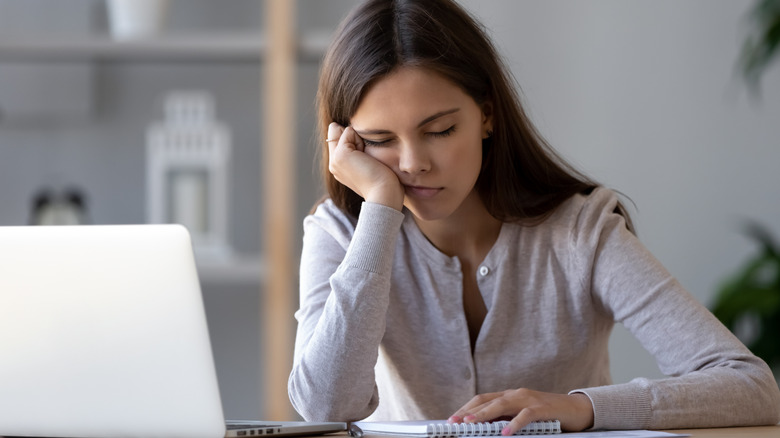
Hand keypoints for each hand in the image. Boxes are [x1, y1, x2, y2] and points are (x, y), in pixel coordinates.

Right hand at [327, 122, 403, 210]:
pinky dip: (360, 140)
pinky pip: (348, 131)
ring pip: (343, 131)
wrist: (384, 195)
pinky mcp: (340, 154)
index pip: (338, 139)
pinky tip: (366, 158)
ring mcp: (334, 159)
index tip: (366, 160)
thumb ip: (359, 150)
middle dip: (354, 138)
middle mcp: (334, 163)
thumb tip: (352, 130)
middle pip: (337, 132)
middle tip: (367, 160)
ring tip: (367, 160)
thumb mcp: (369, 163)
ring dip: (358, 139)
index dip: (354, 140)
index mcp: (340, 167)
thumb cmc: (384, 182)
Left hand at [448, 389, 593, 433]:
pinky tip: (505, 433)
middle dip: (469, 411)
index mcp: (510, 396)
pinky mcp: (542, 408)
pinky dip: (514, 423)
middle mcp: (516, 394)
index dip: (467, 407)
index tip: (452, 419)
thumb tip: (486, 428)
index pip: (483, 399)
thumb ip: (506, 418)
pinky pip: (525, 415)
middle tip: (454, 422)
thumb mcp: (523, 416)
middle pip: (487, 400)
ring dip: (484, 414)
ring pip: (502, 404)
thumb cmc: (548, 415)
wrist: (576, 410)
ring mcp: (529, 399)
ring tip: (471, 424)